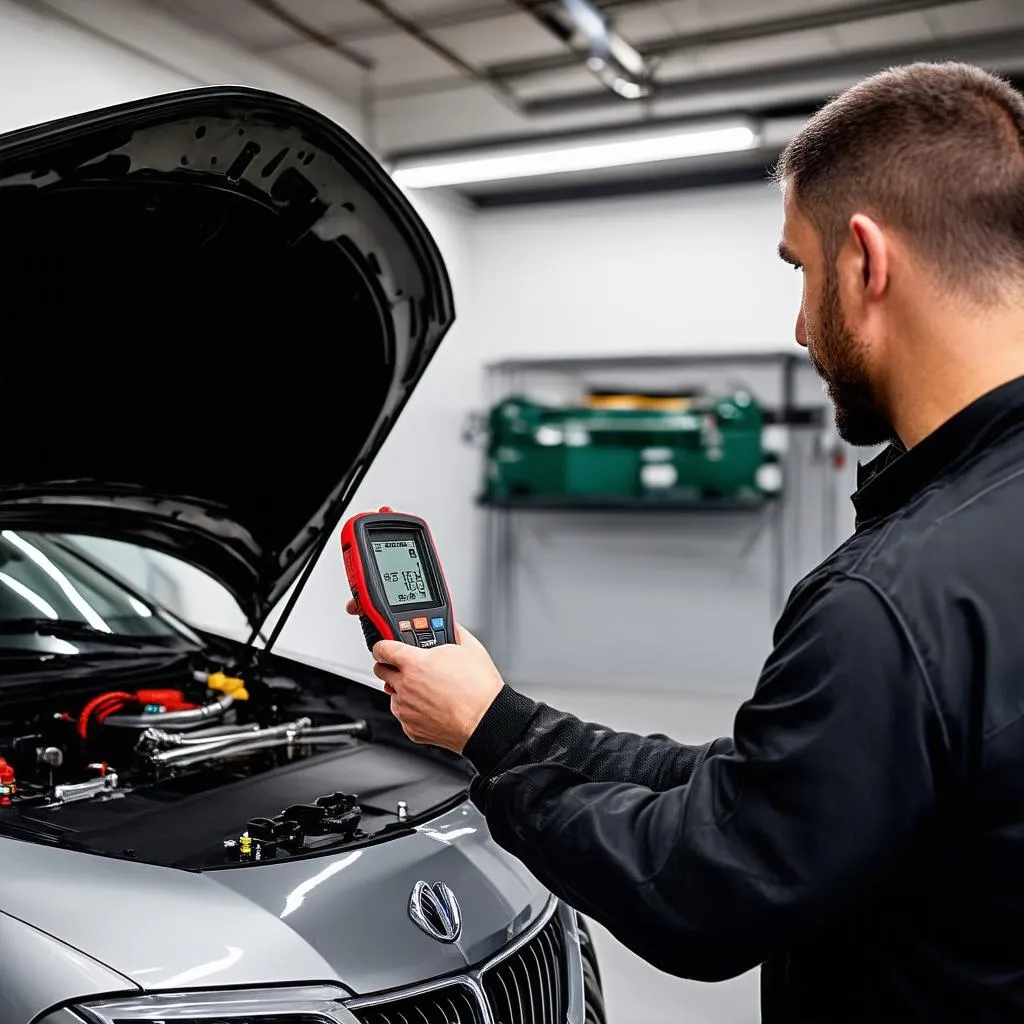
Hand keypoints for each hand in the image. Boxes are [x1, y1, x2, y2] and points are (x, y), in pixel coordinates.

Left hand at [345, 600, 501, 751]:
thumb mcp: (470, 648)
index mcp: (415, 664)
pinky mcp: (411, 728)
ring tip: (426, 689)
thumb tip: (450, 624)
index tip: (384, 646)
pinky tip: (430, 705)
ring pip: (392, 694)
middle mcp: (406, 686)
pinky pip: (403, 715)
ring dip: (402, 689)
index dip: (382, 645)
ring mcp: (406, 709)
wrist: (487, 721)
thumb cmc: (480, 689)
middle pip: (381, 671)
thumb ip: (454, 631)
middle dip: (390, 666)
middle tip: (405, 666)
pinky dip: (412, 709)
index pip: (382, 649)